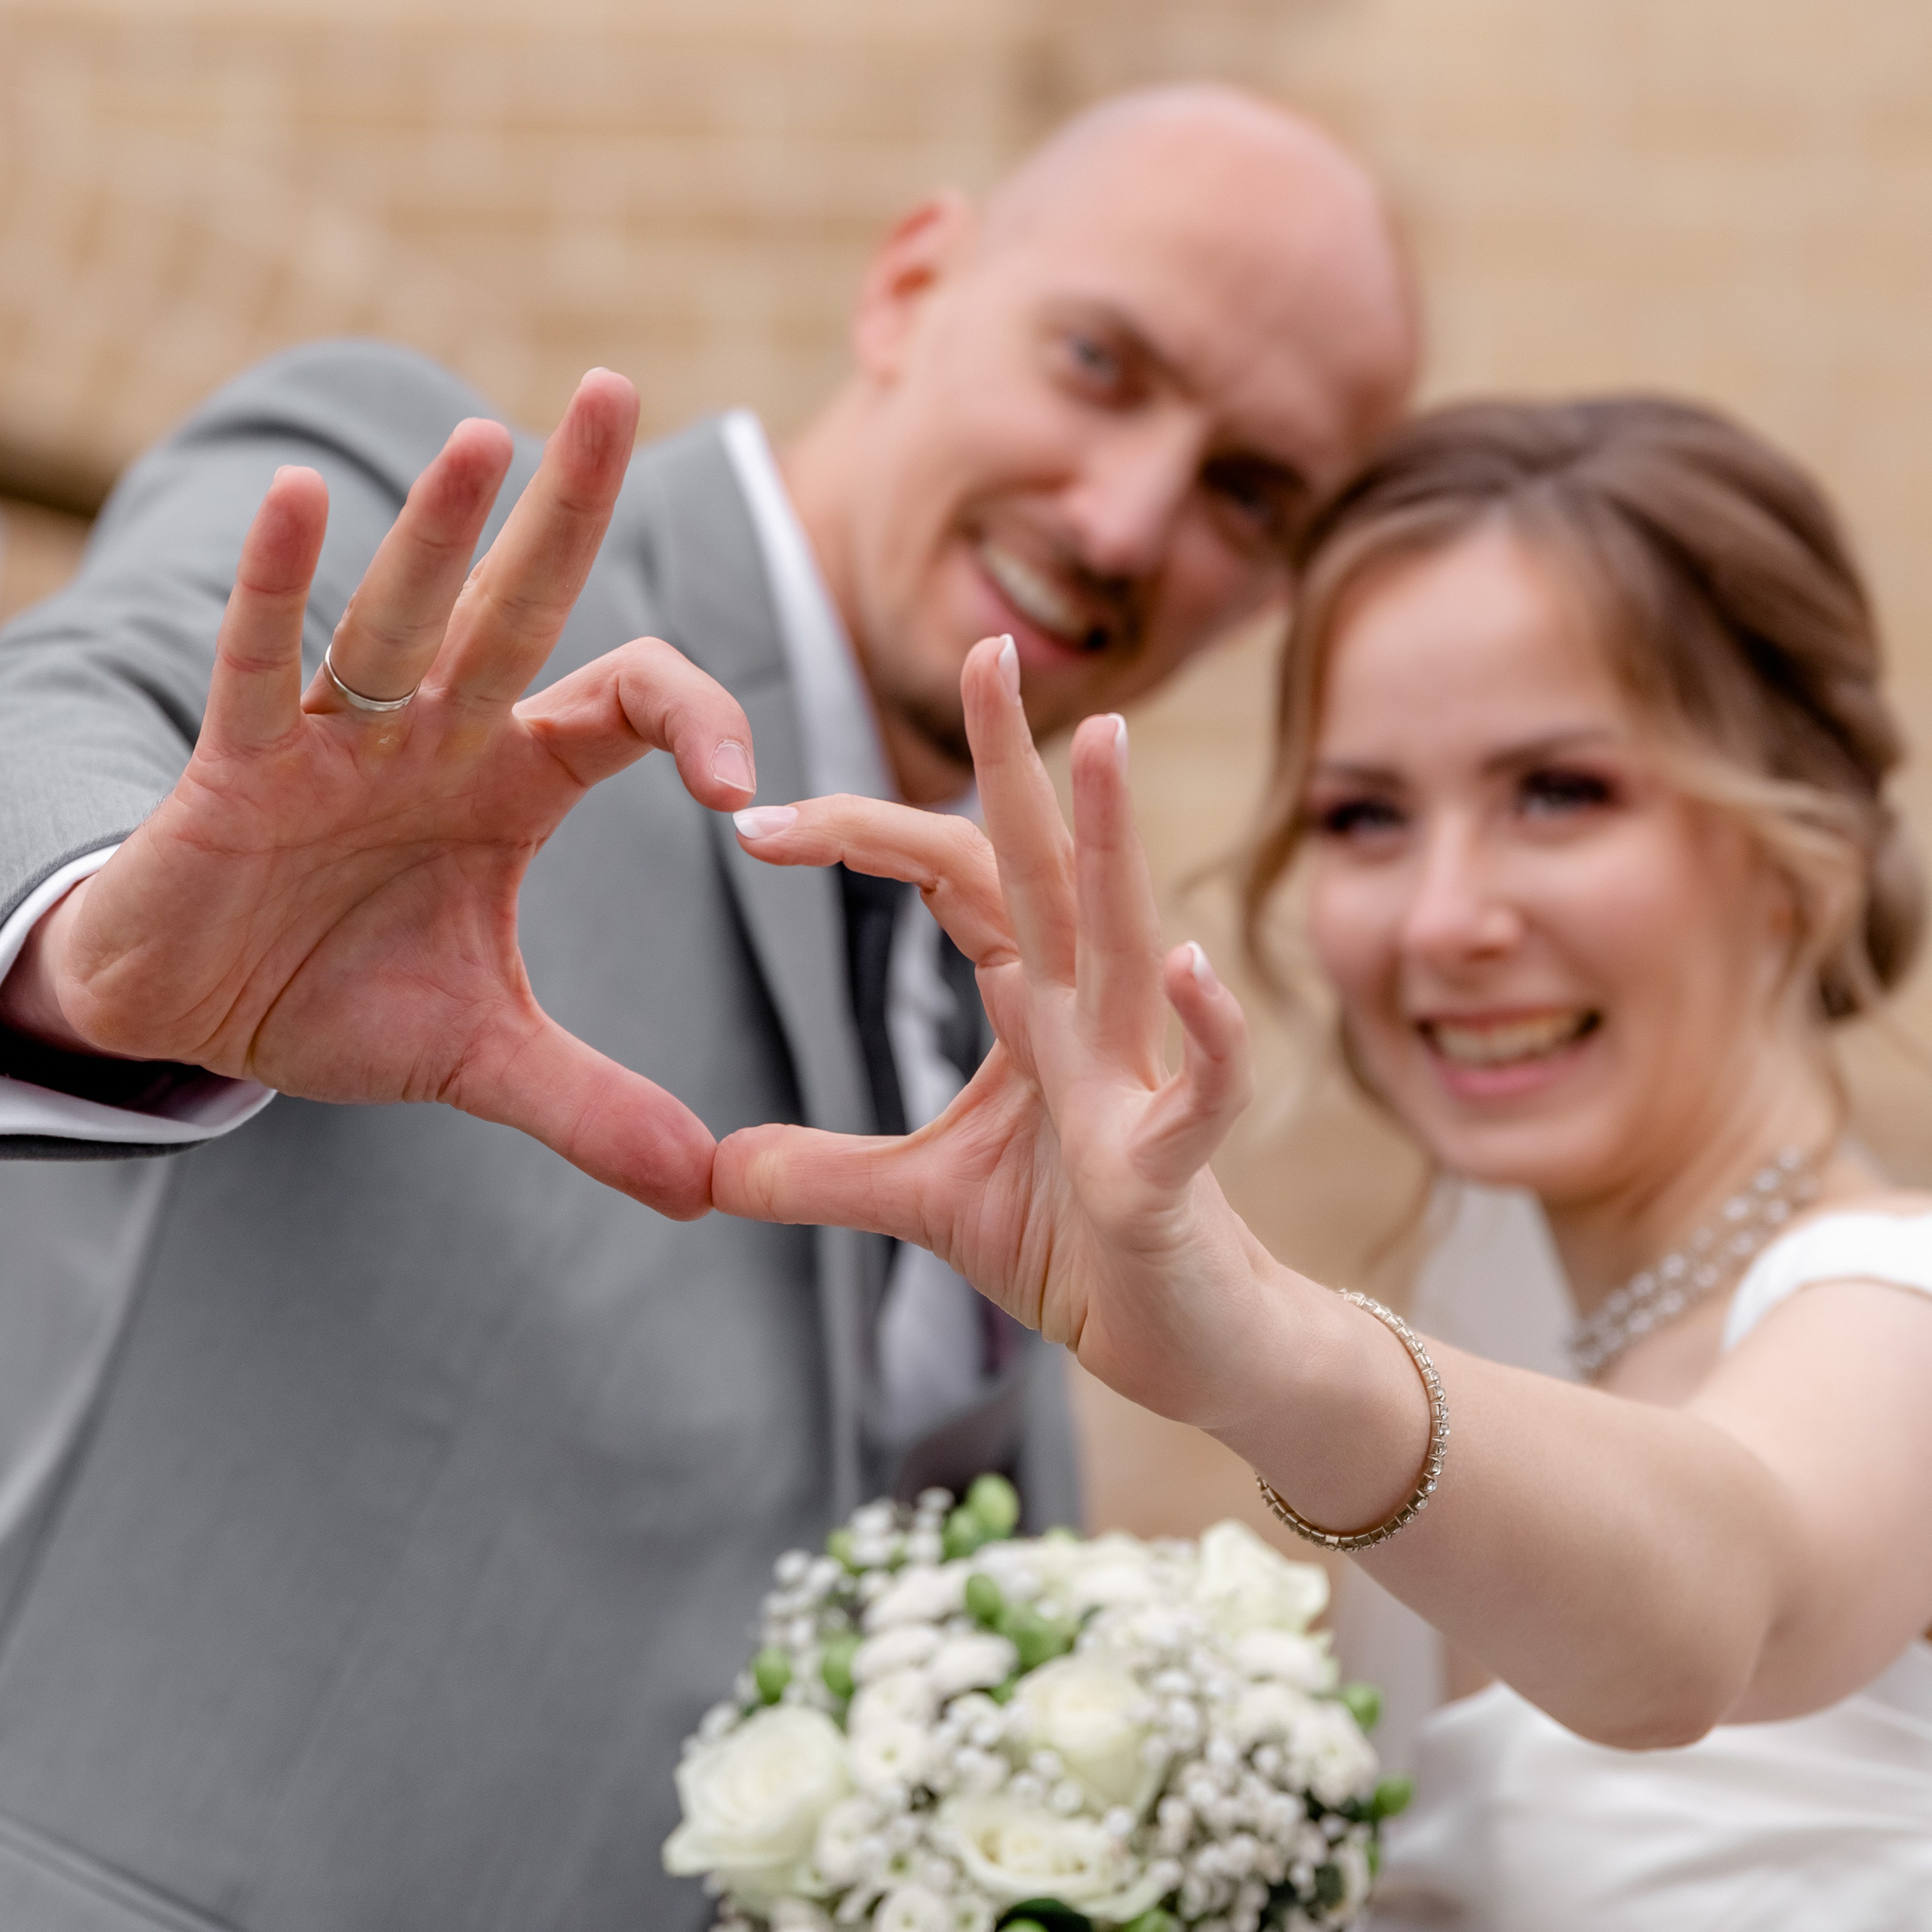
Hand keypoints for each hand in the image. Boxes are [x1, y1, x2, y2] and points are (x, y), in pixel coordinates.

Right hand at [0, 371, 753, 1217]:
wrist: (204, 1017)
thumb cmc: (342, 998)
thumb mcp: (485, 1058)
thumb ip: (594, 1107)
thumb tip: (705, 1190)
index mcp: (515, 782)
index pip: (626, 704)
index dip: (696, 723)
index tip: (745, 795)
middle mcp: (438, 733)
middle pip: (521, 604)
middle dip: (567, 506)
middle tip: (617, 390)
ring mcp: (339, 736)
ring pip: (400, 616)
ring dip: (442, 535)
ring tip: (491, 440)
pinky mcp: (239, 763)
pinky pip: (263, 663)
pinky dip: (277, 592)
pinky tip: (293, 503)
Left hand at [713, 634, 1274, 1425]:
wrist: (1188, 1345)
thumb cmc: (1080, 1248)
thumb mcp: (927, 1203)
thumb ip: (827, 1173)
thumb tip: (715, 1169)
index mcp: (1034, 1003)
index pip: (956, 878)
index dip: (866, 836)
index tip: (758, 820)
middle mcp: (1092, 1017)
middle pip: (1046, 866)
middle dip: (1017, 758)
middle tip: (985, 646)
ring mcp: (1142, 1080)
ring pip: (1131, 938)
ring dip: (1117, 840)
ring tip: (1100, 737)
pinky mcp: (1176, 1165)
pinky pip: (1203, 1085)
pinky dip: (1201, 1028)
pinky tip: (1186, 968)